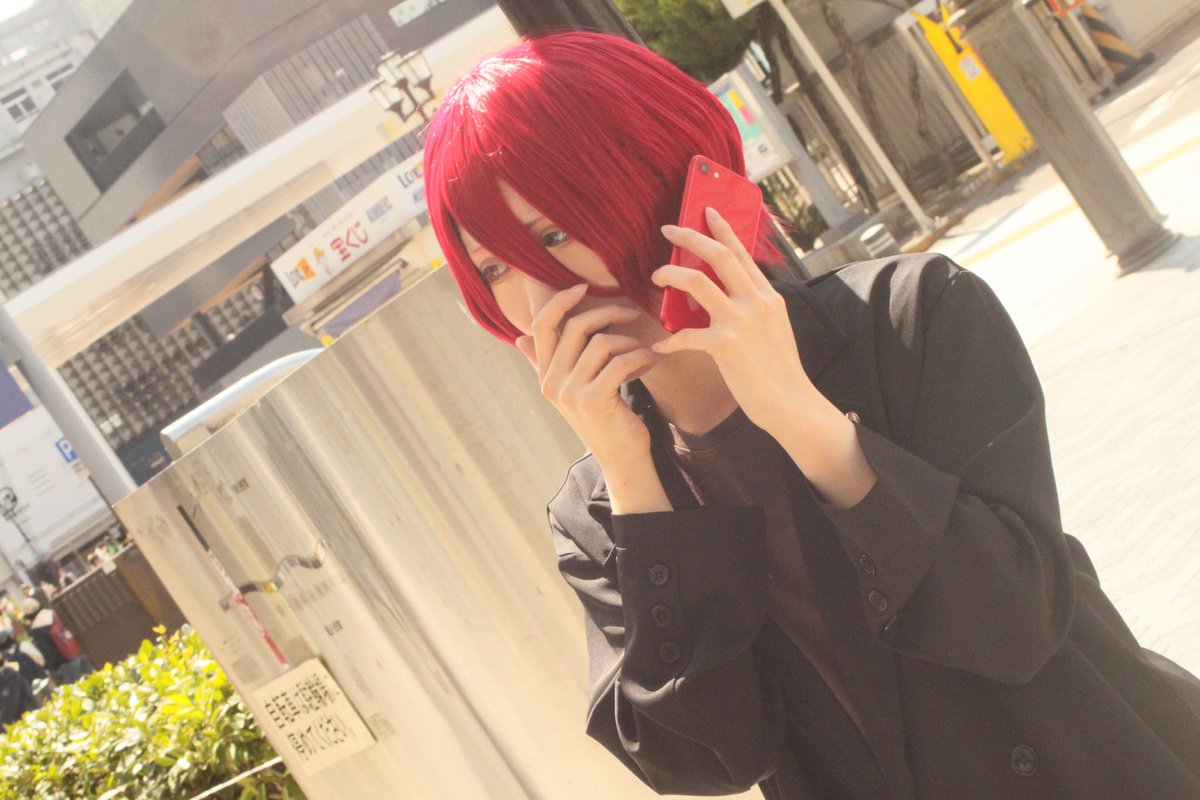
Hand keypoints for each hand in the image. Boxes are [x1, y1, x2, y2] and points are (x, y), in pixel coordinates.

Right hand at [515, 284, 658, 469]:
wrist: (620, 458)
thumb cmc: (603, 419)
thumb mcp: (572, 390)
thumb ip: (548, 363)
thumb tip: (519, 338)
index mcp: (545, 376)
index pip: (541, 326)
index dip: (560, 301)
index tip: (583, 287)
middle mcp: (552, 383)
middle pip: (576, 327)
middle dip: (608, 313)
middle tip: (632, 314)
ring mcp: (570, 393)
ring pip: (601, 343)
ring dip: (630, 341)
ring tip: (644, 351)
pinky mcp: (593, 401)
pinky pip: (619, 362)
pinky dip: (640, 357)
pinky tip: (650, 361)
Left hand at [651, 208, 821, 432]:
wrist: (792, 403)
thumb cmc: (778, 369)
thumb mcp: (773, 327)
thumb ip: (753, 306)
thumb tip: (725, 293)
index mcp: (768, 295)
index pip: (741, 251)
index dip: (722, 228)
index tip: (704, 210)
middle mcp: (756, 301)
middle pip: (717, 255)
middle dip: (688, 237)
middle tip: (667, 230)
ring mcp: (741, 322)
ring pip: (696, 282)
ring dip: (670, 275)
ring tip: (657, 276)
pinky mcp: (727, 345)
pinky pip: (686, 335)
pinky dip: (669, 340)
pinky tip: (659, 346)